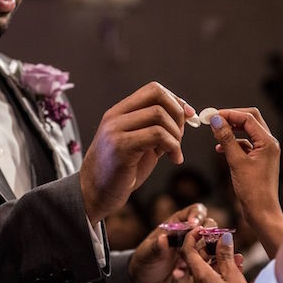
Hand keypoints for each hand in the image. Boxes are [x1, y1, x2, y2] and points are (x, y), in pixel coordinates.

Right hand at [80, 82, 195, 224]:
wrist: (94, 193)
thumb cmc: (121, 171)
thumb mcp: (140, 143)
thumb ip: (157, 128)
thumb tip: (185, 114)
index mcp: (119, 112)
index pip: (153, 89)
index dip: (176, 100)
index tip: (188, 116)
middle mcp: (115, 117)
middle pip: (158, 96)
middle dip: (178, 115)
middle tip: (180, 136)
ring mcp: (116, 130)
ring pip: (159, 115)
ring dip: (176, 135)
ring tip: (174, 152)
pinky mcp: (121, 147)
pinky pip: (157, 135)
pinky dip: (173, 146)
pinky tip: (174, 159)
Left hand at [128, 203, 212, 282]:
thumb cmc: (145, 262)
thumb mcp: (147, 254)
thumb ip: (156, 247)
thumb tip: (162, 239)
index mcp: (178, 224)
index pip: (195, 211)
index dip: (197, 215)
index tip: (194, 225)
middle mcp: (191, 234)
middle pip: (210, 225)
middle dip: (208, 233)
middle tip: (199, 245)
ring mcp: (198, 250)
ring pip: (213, 245)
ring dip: (204, 253)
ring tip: (187, 264)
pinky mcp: (201, 266)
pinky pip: (210, 264)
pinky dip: (202, 268)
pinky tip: (184, 274)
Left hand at [181, 228, 259, 282]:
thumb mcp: (233, 275)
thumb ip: (225, 254)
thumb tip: (222, 236)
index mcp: (199, 277)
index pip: (188, 250)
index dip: (193, 236)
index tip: (202, 228)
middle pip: (197, 261)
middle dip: (211, 249)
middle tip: (224, 241)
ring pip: (205, 272)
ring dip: (218, 262)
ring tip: (237, 258)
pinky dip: (218, 275)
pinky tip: (235, 272)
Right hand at [210, 108, 282, 257]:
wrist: (262, 212)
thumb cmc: (253, 190)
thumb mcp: (236, 162)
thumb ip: (226, 139)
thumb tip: (216, 120)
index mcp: (268, 142)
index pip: (248, 118)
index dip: (229, 114)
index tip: (212, 116)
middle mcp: (269, 144)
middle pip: (250, 120)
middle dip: (232, 118)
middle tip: (214, 120)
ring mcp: (265, 152)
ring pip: (247, 132)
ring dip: (231, 130)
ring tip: (215, 134)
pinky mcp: (259, 160)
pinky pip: (245, 145)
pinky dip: (233, 143)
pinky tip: (220, 149)